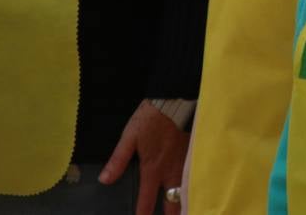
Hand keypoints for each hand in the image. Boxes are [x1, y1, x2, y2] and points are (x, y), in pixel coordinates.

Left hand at [99, 100, 187, 214]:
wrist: (173, 102)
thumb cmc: (149, 120)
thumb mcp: (129, 138)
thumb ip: (118, 160)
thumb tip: (105, 180)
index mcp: (153, 169)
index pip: (147, 199)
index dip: (144, 214)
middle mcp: (171, 170)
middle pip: (174, 201)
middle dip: (174, 214)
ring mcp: (186, 163)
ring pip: (188, 191)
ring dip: (187, 203)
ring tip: (191, 210)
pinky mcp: (194, 154)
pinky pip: (197, 176)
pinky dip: (197, 187)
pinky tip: (201, 192)